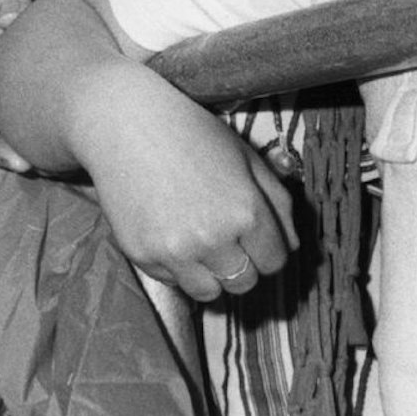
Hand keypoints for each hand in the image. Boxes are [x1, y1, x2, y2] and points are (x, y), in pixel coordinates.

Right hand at [0, 0, 69, 172]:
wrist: (89, 6)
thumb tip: (4, 18)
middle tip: (21, 161)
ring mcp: (11, 99)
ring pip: (1, 139)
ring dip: (13, 156)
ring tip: (38, 168)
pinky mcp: (34, 111)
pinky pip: (29, 137)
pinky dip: (40, 150)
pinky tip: (62, 159)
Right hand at [70, 58, 297, 302]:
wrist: (123, 123)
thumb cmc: (189, 132)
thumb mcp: (245, 156)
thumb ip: (278, 202)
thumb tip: (293, 246)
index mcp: (246, 211)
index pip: (275, 261)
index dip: (267, 248)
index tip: (252, 234)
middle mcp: (213, 238)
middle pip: (245, 283)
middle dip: (241, 263)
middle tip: (224, 237)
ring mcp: (175, 251)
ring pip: (210, 293)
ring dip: (210, 274)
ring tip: (198, 243)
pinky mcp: (142, 255)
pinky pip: (171, 281)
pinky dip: (175, 266)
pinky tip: (168, 231)